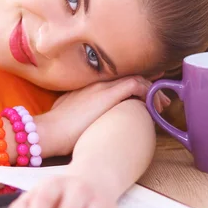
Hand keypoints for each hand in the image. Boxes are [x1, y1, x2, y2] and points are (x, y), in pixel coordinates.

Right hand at [37, 76, 169, 155]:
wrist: (46, 132)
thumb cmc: (54, 132)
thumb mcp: (68, 117)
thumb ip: (80, 114)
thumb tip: (88, 124)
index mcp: (86, 87)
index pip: (116, 79)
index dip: (134, 84)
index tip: (146, 93)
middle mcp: (95, 82)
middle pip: (128, 76)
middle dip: (147, 86)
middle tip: (160, 99)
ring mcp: (101, 86)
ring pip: (135, 78)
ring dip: (151, 91)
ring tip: (161, 105)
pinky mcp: (107, 94)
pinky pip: (136, 85)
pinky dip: (149, 92)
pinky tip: (155, 105)